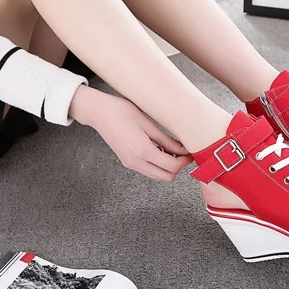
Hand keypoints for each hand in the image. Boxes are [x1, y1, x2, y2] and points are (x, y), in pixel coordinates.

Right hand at [69, 86, 192, 180]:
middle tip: (184, 153)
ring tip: (171, 149)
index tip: (190, 152)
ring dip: (167, 167)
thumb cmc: (121, 111)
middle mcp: (135, 162)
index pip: (171, 166)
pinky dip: (157, 164)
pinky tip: (159, 149)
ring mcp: (130, 163)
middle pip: (166, 177)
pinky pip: (148, 170)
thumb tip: (183, 149)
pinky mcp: (127, 161)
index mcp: (142, 151)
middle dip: (178, 167)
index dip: (185, 161)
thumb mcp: (148, 123)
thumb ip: (166, 139)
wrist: (98, 112)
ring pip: (157, 175)